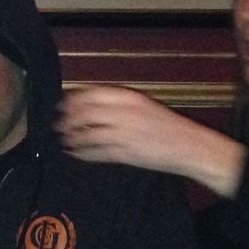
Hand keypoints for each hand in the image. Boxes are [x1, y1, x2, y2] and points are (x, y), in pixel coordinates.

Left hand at [55, 85, 244, 198]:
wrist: (189, 145)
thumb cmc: (167, 125)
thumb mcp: (144, 104)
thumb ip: (119, 102)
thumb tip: (88, 102)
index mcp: (130, 97)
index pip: (92, 94)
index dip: (73, 99)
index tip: (63, 104)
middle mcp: (125, 113)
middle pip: (85, 114)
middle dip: (68, 120)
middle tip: (59, 125)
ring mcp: (124, 134)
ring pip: (87, 135)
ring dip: (72, 138)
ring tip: (65, 140)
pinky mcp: (125, 154)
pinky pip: (96, 153)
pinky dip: (82, 154)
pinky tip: (75, 154)